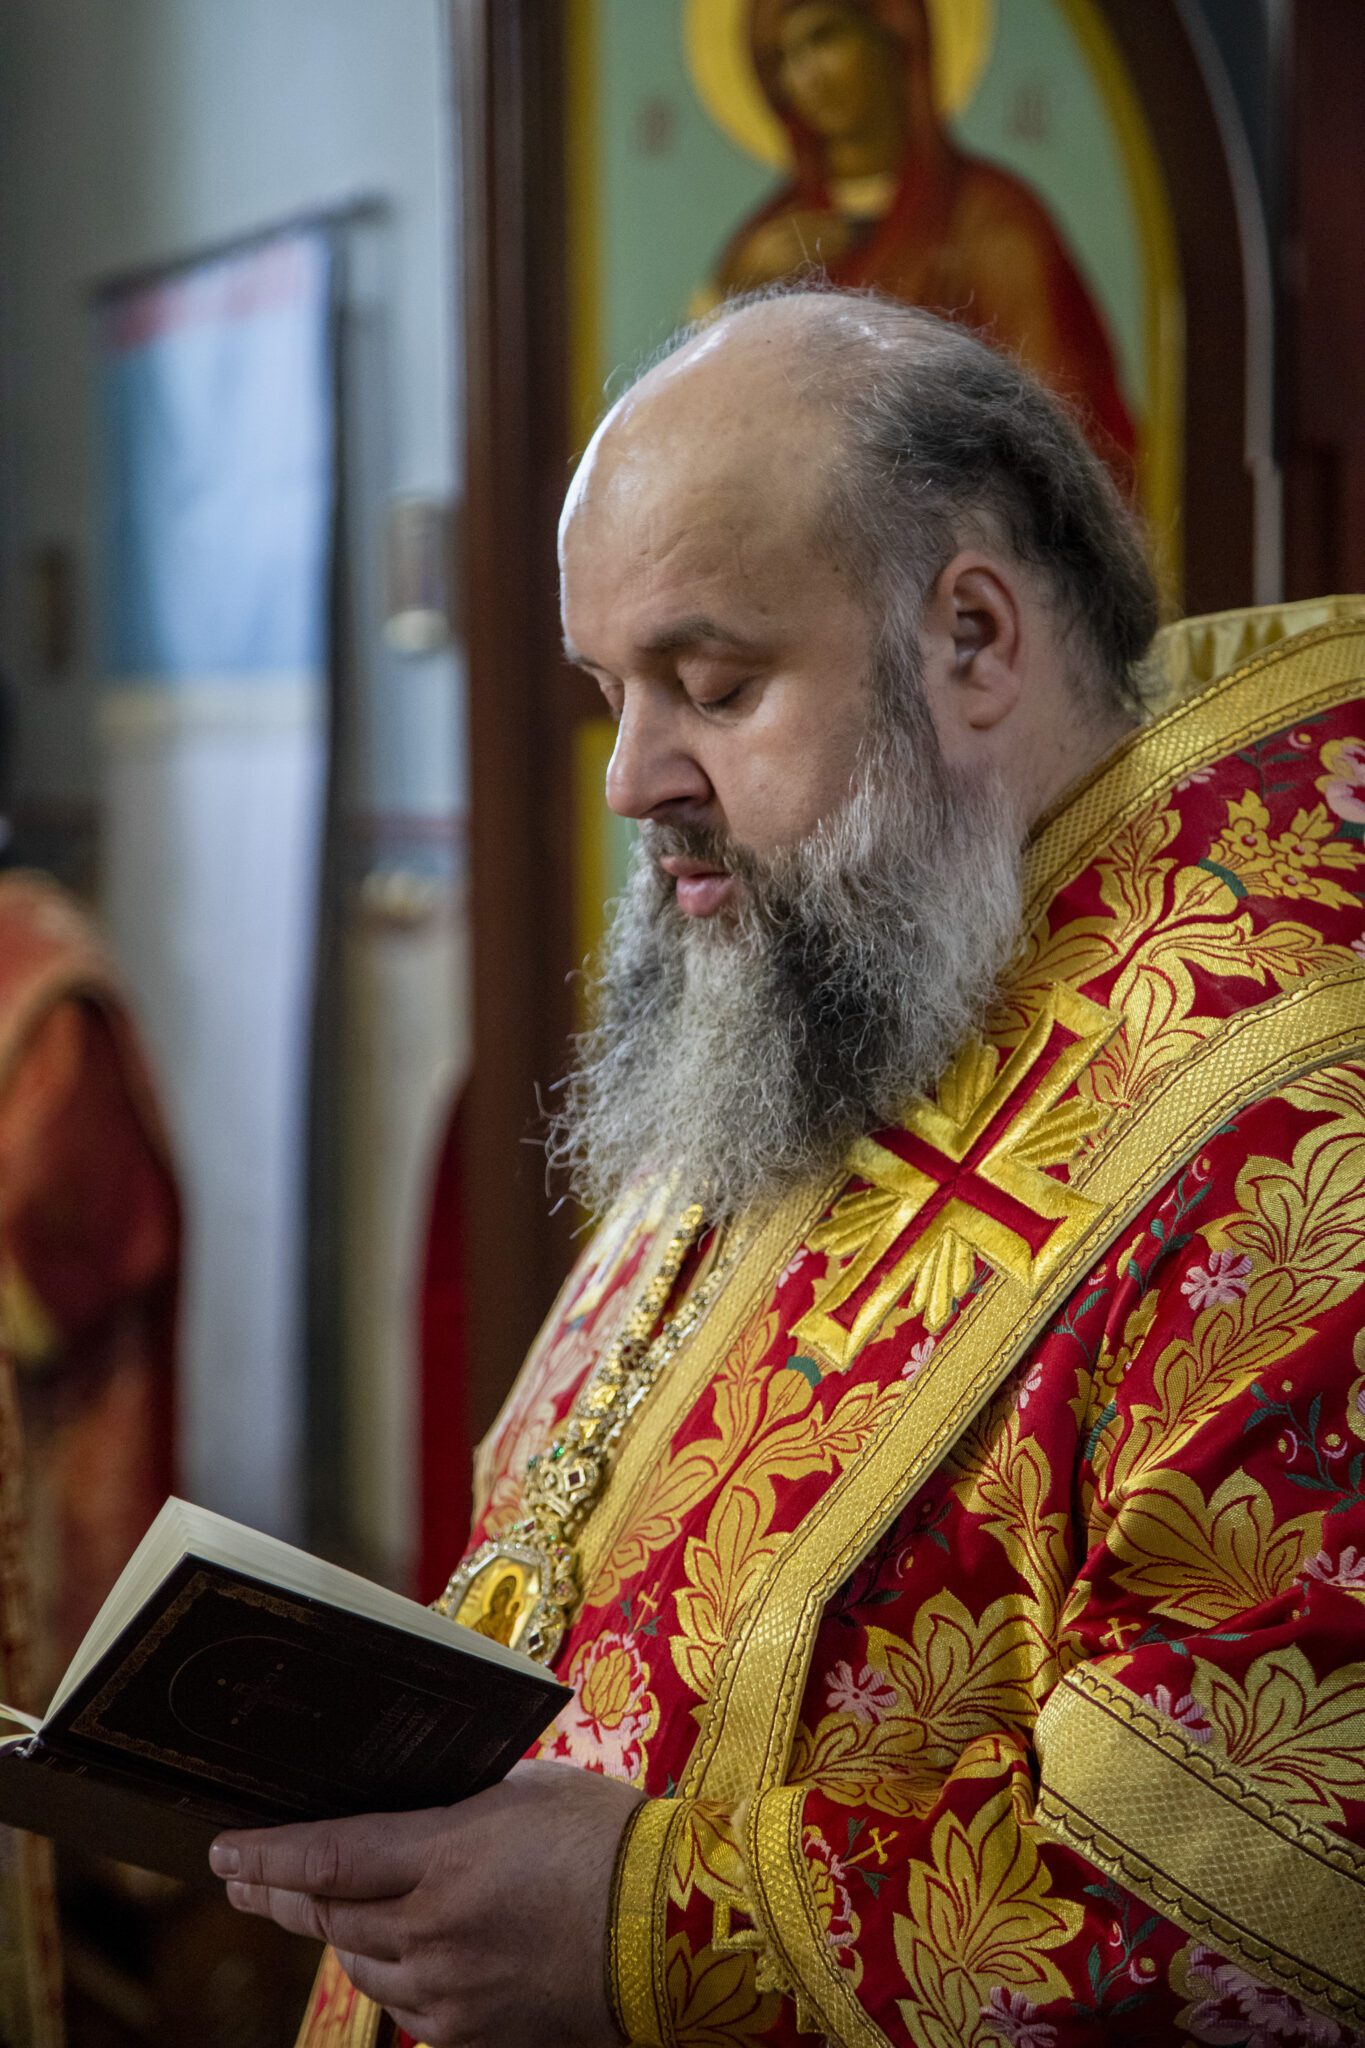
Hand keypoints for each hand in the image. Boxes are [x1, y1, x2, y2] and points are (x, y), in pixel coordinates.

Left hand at [210, 1759, 643, 2047]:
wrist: (676, 1929)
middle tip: (244, 1878)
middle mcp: (436, 1932)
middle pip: (331, 1917)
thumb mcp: (530, 1792)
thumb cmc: (612, 1840)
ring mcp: (453, 1993)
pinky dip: (389, 1972)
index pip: (328, 1856)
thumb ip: (463, 1803)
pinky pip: (406, 2004)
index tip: (224, 1851)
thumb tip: (416, 1808)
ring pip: (361, 1965)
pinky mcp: (476, 2035)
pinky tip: (390, 1952)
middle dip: (282, 1894)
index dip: (268, 1855)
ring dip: (336, 1933)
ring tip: (319, 1908)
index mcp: (448, 1858)